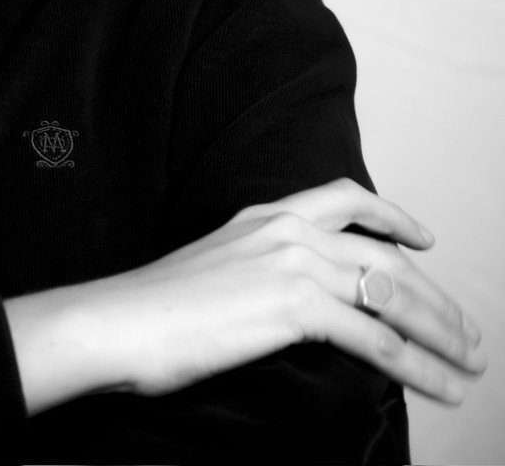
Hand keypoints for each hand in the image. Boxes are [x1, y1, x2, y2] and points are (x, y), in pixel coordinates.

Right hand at [6, 178, 485, 414]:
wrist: (116, 321)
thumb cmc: (152, 308)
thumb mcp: (214, 269)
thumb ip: (259, 270)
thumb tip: (296, 302)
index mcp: (262, 215)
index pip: (342, 198)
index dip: (392, 213)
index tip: (423, 239)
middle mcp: (284, 229)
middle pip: (386, 256)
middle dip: (438, 299)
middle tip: (467, 333)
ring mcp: (290, 263)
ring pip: (393, 295)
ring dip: (442, 335)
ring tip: (468, 364)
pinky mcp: (294, 305)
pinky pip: (379, 339)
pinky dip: (420, 366)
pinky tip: (439, 385)